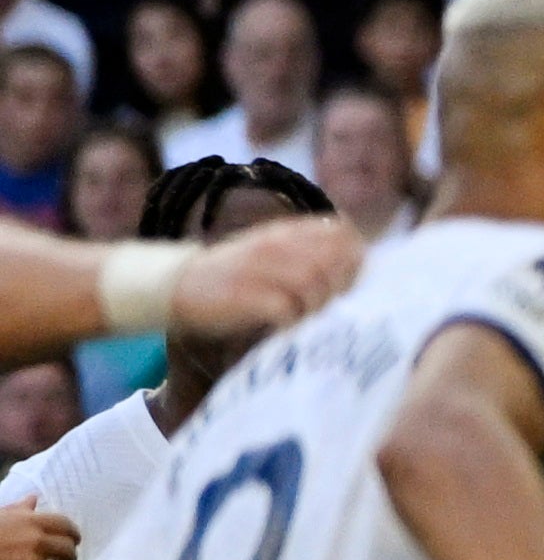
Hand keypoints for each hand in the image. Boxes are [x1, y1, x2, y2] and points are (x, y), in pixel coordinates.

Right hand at [167, 217, 360, 343]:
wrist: (172, 285)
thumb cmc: (227, 274)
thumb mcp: (266, 251)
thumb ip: (303, 251)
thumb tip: (352, 261)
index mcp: (282, 232)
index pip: (340, 232)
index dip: (355, 256)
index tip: (351, 277)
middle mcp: (274, 246)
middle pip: (334, 260)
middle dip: (343, 285)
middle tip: (331, 304)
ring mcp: (259, 270)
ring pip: (315, 284)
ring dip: (318, 306)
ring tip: (306, 317)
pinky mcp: (245, 296)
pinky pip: (287, 310)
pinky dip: (294, 322)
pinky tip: (286, 327)